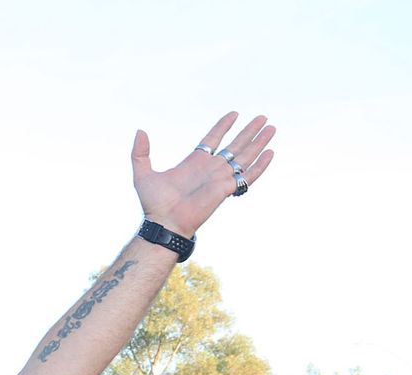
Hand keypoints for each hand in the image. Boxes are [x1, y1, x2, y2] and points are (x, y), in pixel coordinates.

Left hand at [133, 113, 275, 236]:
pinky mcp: (226, 189)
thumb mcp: (143, 174)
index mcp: (195, 162)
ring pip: (245, 156)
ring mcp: (220, 178)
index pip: (213, 139)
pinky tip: (270, 153)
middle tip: (262, 118)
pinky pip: (248, 176)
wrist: (164, 223)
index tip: (234, 114)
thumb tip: (140, 131)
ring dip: (259, 142)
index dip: (223, 126)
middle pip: (235, 145)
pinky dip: (260, 166)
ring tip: (271, 127)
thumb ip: (140, 153)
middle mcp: (210, 169)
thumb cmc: (154, 204)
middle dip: (248, 131)